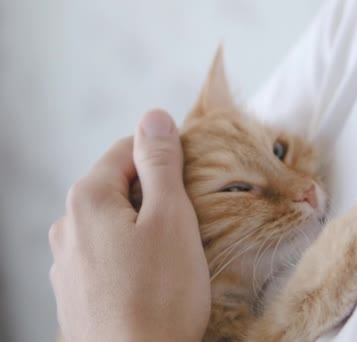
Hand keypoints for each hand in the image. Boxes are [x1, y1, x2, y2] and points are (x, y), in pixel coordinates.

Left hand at [50, 110, 209, 341]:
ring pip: (112, 224)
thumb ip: (160, 164)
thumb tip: (154, 117)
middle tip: (188, 222)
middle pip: (117, 188)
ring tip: (172, 256)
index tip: (191, 180)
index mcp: (87, 200)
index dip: (163, 158)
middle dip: (153, 195)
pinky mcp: (75, 293)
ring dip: (142, 227)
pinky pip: (106, 255)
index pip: (126, 150)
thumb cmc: (160, 295)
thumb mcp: (171, 218)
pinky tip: (151, 280)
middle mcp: (67, 227)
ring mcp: (66, 264)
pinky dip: (130, 256)